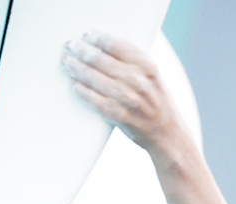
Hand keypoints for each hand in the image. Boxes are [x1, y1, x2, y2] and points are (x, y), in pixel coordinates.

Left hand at [61, 31, 182, 150]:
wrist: (168, 135)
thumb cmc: (158, 104)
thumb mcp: (154, 78)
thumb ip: (135, 63)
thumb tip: (106, 48)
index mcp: (148, 67)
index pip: (118, 45)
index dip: (99, 38)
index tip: (87, 35)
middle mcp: (139, 81)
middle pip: (102, 60)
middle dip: (82, 50)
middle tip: (70, 46)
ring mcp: (129, 99)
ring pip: (95, 79)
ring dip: (77, 69)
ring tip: (67, 63)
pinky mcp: (120, 116)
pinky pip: (94, 100)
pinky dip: (82, 91)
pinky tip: (74, 84)